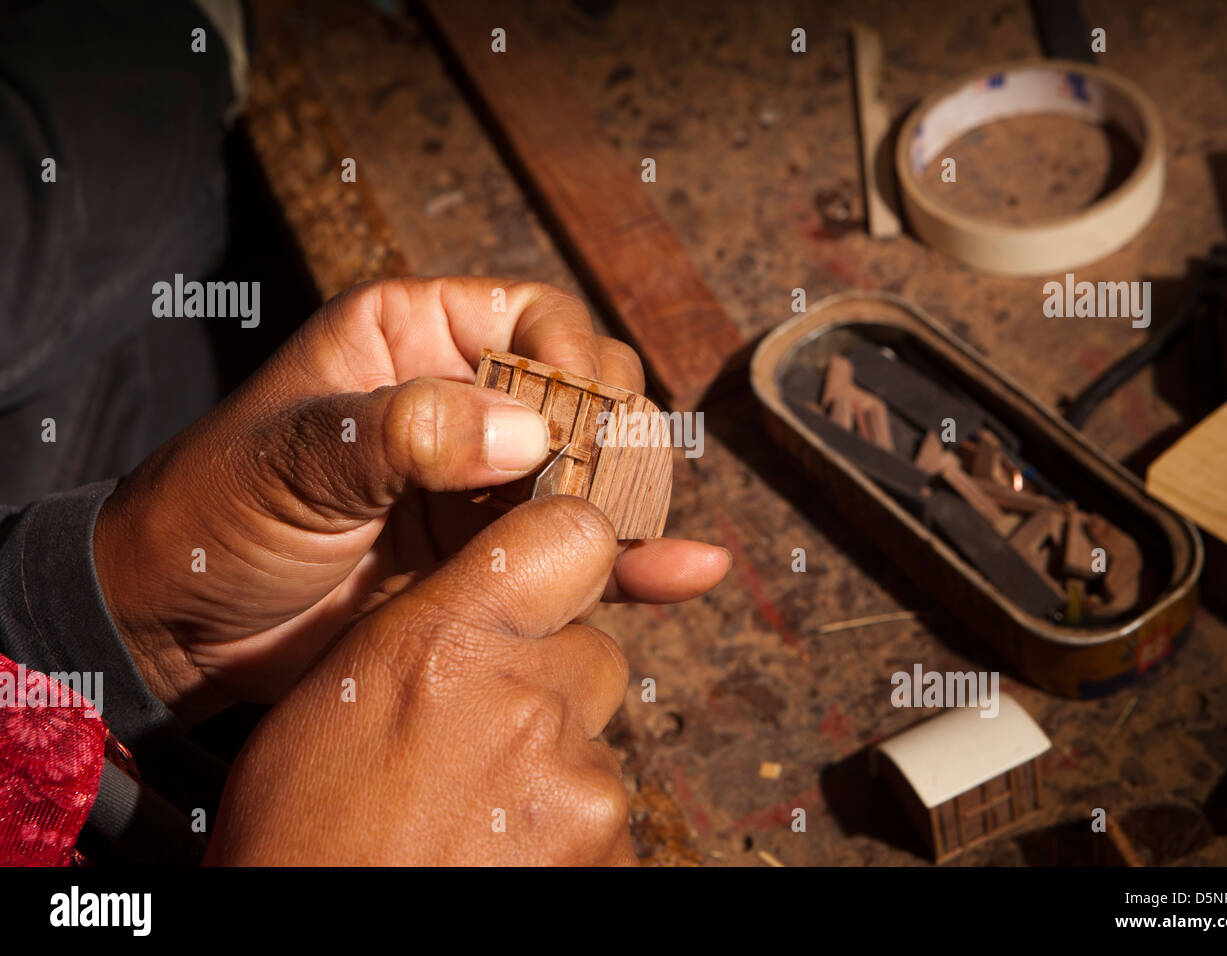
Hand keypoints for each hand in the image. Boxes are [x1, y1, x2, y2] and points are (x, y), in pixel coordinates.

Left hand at [93, 278, 729, 720]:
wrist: (176, 628)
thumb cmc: (212, 515)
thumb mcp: (293, 456)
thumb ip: (404, 431)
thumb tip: (530, 430)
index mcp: (413, 337)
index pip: (535, 318)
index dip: (575, 360)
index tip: (582, 419)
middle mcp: (463, 401)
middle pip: (584, 393)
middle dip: (613, 434)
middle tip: (607, 486)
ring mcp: (484, 484)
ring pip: (595, 474)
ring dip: (635, 499)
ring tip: (651, 531)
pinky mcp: (492, 557)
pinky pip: (581, 550)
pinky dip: (634, 564)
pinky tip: (685, 574)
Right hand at [205, 496, 637, 865]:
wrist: (317, 938)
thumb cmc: (305, 830)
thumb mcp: (339, 687)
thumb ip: (434, 621)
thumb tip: (495, 594)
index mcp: (449, 641)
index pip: (575, 537)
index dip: (569, 559)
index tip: (555, 585)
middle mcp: (527, 701)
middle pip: (594, 654)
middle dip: (555, 684)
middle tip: (487, 734)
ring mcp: (577, 782)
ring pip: (594, 743)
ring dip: (555, 766)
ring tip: (477, 809)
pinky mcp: (608, 848)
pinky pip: (606, 817)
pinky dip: (566, 831)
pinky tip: (501, 849)